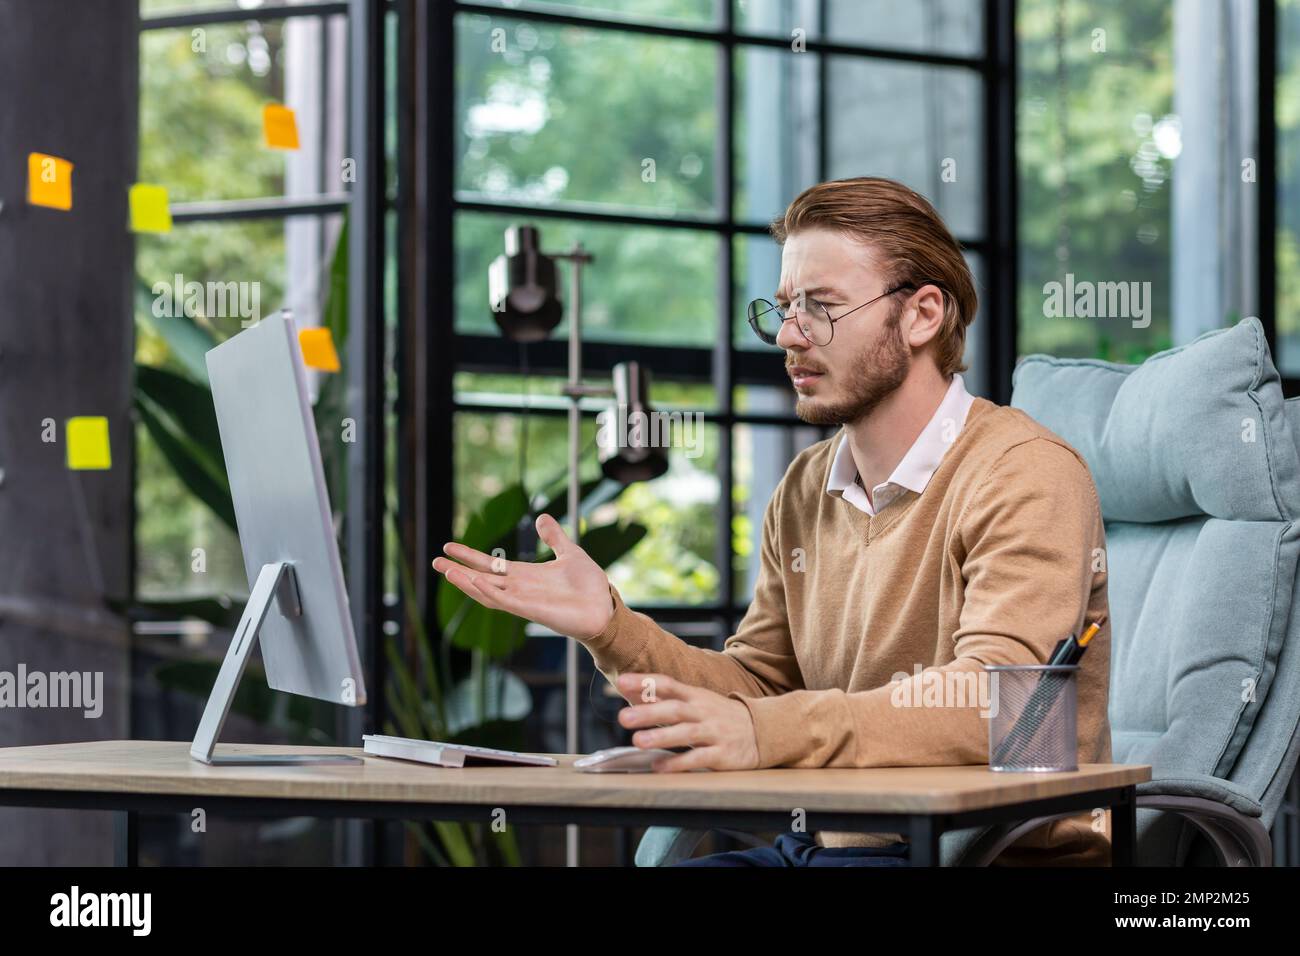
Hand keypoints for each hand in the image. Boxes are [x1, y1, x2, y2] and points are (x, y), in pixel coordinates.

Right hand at [431, 513, 614, 640]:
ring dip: (467, 582)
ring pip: (487, 591)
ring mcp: (524, 601)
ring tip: (447, 571)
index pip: (490, 565)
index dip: (470, 556)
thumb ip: (554, 537)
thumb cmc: (589, 586)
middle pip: (481, 578)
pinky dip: (489, 591)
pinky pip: (505, 602)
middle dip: (458, 570)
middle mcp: (519, 589)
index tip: (449, 546)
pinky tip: (474, 580)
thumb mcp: (569, 552)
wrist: (604, 608)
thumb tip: (542, 517)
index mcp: (525, 576)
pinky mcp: (532, 611)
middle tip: (434, 560)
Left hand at [614, 673, 759, 771]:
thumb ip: (665, 697)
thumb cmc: (719, 716)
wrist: (762, 731)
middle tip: (623, 717)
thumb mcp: (696, 701)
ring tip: (638, 741)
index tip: (622, 682)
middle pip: (675, 709)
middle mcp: (704, 711)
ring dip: (661, 736)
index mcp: (696, 696)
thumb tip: (630, 690)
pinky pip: (699, 758)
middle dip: (649, 713)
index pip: (669, 684)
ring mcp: (714, 732)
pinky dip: (678, 763)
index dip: (646, 682)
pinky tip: (659, 767)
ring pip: (686, 733)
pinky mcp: (722, 754)